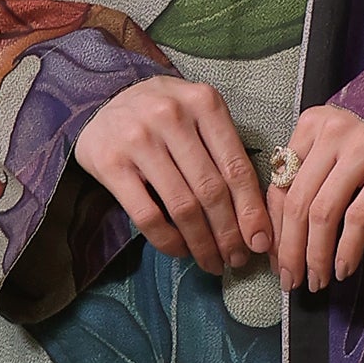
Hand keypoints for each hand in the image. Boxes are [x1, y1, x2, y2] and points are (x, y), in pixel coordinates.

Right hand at [73, 77, 274, 273]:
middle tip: (237, 259)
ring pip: (182, 206)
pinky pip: (147, 214)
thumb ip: (225, 151)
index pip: (236, 167)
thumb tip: (254, 216)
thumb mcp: (199, 114)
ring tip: (212, 262)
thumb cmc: (164, 114)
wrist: (102, 100)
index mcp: (203, 103)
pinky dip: (168, 240)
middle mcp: (171, 117)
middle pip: (211, 190)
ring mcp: (138, 139)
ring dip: (202, 244)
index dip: (251, 210)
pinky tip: (180, 251)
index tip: (260, 241)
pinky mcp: (110, 163)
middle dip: (229, 234)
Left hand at [272, 103, 363, 292]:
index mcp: (312, 124)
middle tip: (290, 281)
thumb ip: (314, 164)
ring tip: (317, 281)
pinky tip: (344, 268)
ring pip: (323, 213)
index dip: (274, 228)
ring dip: (316, 256)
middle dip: (289, 250)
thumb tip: (289, 227)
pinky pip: (359, 217)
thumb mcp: (341, 133)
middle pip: (297, 202)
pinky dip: (347, 249)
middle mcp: (332, 134)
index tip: (275, 258)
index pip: (280, 183)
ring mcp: (363, 149)